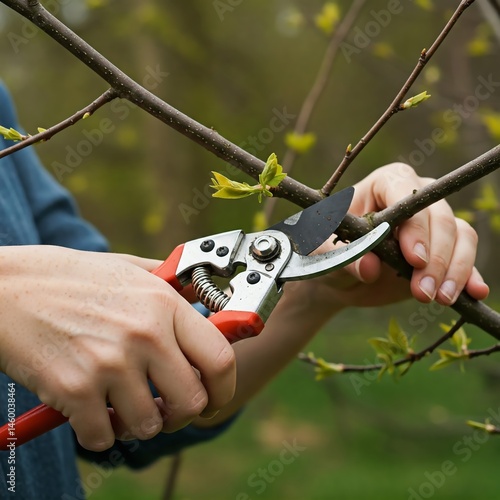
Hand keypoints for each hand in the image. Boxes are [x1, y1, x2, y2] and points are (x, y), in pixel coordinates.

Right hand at [0, 246, 235, 450]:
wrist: (7, 287)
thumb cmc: (69, 278)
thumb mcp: (130, 270)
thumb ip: (170, 285)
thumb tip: (203, 301)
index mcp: (164, 304)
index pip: (220, 358)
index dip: (224, 387)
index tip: (214, 398)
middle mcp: (145, 334)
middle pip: (192, 401)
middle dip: (182, 414)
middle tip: (165, 407)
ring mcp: (110, 363)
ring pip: (149, 425)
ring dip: (138, 423)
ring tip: (121, 403)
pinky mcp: (74, 389)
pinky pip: (103, 437)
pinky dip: (99, 432)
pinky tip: (90, 410)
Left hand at [285, 163, 488, 313]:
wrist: (338, 278)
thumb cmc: (325, 253)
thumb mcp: (325, 255)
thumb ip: (345, 258)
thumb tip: (371, 268)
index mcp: (383, 184)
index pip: (406, 193)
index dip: (414, 226)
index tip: (414, 258)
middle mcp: (414, 197)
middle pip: (440, 217)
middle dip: (436, 257)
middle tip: (424, 291)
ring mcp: (432, 223)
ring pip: (461, 235)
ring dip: (454, 269)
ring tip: (440, 298)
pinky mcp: (443, 249)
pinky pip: (466, 256)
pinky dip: (469, 275)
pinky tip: (474, 293)